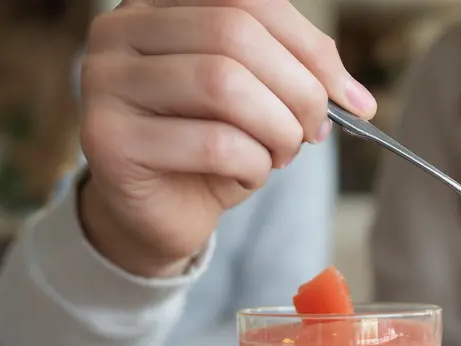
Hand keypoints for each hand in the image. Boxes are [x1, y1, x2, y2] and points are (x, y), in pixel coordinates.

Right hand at [78, 0, 376, 276]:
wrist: (162, 210)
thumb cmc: (212, 145)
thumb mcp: (262, 98)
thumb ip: (298, 74)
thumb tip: (356, 97)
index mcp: (162, 4)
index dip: (309, 47)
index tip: (352, 98)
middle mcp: (120, 29)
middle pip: (235, 33)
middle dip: (299, 90)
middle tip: (316, 131)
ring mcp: (104, 82)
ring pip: (221, 83)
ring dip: (277, 128)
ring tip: (282, 154)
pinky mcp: (106, 139)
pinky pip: (211, 144)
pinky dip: (252, 165)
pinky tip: (248, 175)